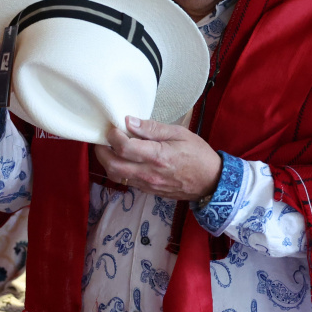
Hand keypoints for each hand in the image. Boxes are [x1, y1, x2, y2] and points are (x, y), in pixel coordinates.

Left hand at [95, 116, 222, 200]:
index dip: (112, 135)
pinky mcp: (148, 190)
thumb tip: (129, 121)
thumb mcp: (179, 133)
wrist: (211, 182)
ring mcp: (147, 184)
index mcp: (157, 156)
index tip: (112, 127)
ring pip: (115, 176)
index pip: (124, 147)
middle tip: (102, 138)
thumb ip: (152, 128)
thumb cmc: (198, 154)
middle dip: (101, 151)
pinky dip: (118, 170)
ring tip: (108, 148)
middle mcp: (149, 173)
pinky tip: (122, 159)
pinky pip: (126, 181)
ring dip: (106, 162)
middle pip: (112, 165)